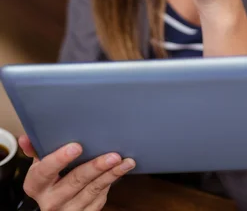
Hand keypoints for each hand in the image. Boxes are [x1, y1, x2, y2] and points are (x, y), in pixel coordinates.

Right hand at [19, 135, 135, 210]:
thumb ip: (36, 150)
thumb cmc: (49, 178)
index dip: (60, 159)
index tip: (76, 146)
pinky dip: (111, 183)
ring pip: (92, 190)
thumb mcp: (39, 165)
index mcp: (36, 185)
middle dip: (95, 167)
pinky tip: (121, 171)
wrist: (55, 207)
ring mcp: (68, 210)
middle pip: (75, 181)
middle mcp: (50, 201)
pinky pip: (100, 198)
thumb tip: (25, 138)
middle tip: (112, 155)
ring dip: (111, 175)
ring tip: (125, 162)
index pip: (45, 171)